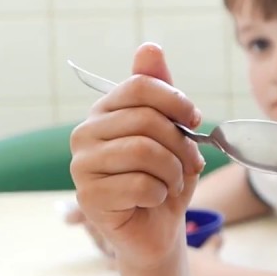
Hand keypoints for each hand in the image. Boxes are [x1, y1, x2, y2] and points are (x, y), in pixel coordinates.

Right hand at [69, 43, 209, 270]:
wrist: (158, 229)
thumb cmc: (165, 177)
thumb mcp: (172, 130)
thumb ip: (161, 89)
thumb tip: (150, 46)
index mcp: (104, 111)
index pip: (139, 86)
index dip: (174, 100)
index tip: (195, 118)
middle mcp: (85, 133)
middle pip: (146, 120)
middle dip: (180, 144)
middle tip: (188, 163)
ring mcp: (82, 166)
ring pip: (145, 152)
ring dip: (173, 172)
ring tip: (172, 182)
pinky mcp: (88, 198)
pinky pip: (140, 185)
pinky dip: (160, 194)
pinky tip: (154, 200)